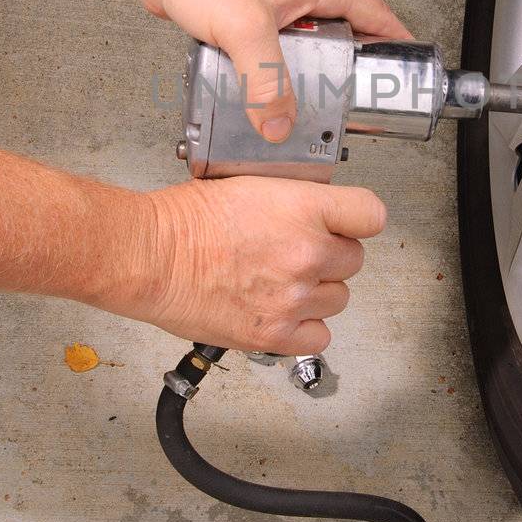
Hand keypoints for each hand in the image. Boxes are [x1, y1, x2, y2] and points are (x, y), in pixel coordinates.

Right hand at [121, 175, 386, 354]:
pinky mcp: (274, 334)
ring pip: (338, 299)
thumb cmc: (184, 220)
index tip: (347, 223)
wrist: (149, 256)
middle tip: (297, 251)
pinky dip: (305, 327)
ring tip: (282, 281)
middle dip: (330, 255)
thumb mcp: (250, 184)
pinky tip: (282, 310)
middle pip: (354, 260)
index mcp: (303, 209)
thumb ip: (293, 199)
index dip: (357, 219)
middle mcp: (306, 255)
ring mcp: (293, 298)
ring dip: (317, 291)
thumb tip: (316, 209)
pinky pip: (319, 336)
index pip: (371, 214)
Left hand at [131, 0, 411, 142]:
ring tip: (311, 107)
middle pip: (345, 35)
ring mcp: (275, 4)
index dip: (397, 42)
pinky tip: (266, 96)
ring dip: (309, 75)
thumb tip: (279, 124)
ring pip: (307, 46)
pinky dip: (276, 74)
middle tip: (357, 104)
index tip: (410, 68)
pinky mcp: (248, 17)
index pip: (376, 14)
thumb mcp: (245, 30)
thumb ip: (266, 82)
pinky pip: (274, 51)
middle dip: (352, 70)